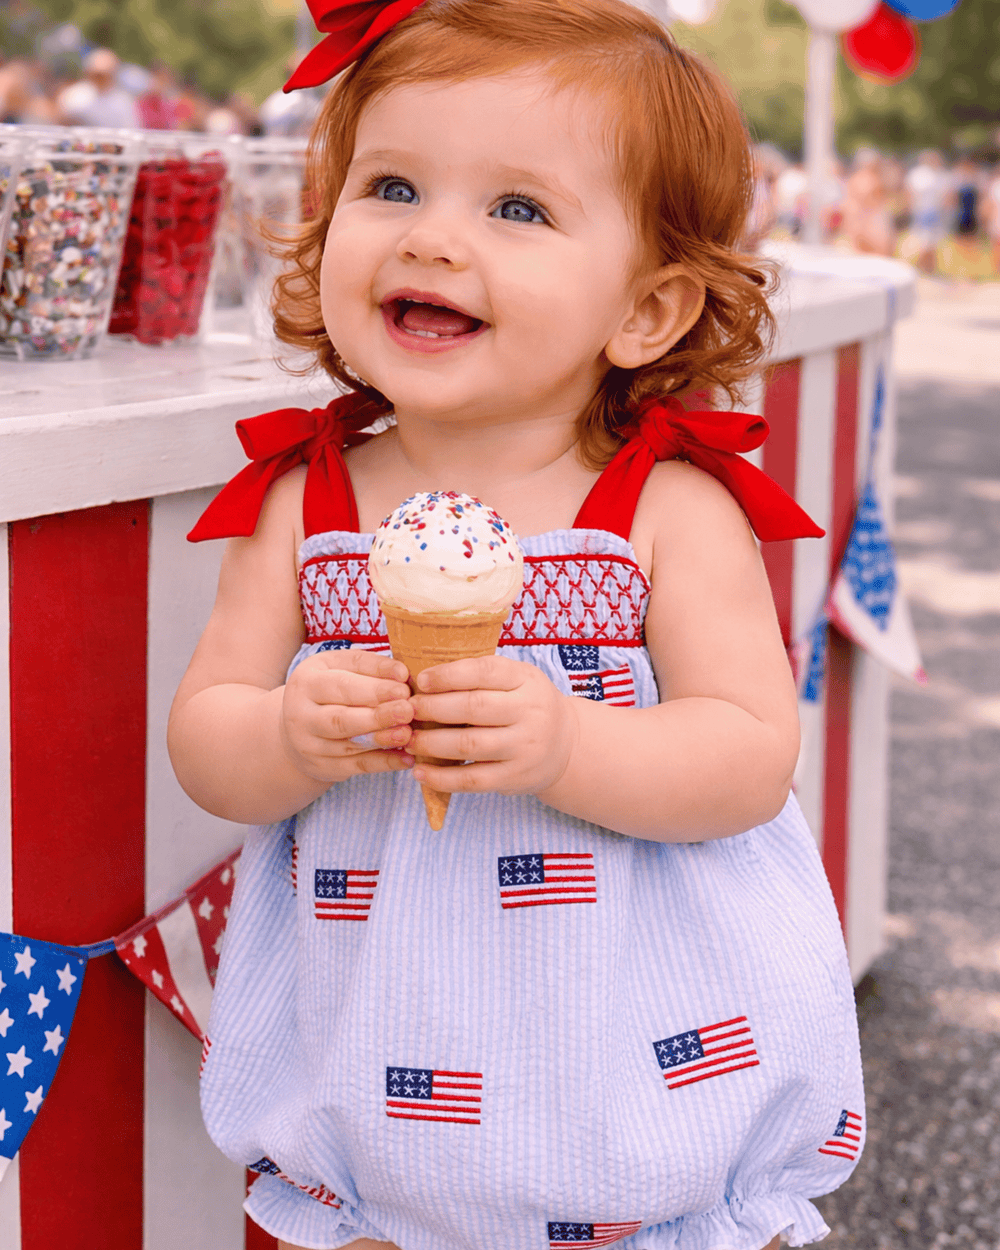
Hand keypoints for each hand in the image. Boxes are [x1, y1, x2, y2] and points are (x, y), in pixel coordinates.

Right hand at [280, 649, 414, 783]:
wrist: (298, 725)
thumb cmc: (329, 688)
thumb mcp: (340, 667)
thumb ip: (369, 667)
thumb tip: (402, 673)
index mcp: (305, 683)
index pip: (340, 685)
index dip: (373, 688)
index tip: (403, 688)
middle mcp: (301, 715)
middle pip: (341, 719)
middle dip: (377, 716)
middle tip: (408, 710)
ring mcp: (309, 745)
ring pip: (349, 745)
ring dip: (382, 740)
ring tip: (408, 733)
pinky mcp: (323, 767)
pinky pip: (357, 766)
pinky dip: (384, 763)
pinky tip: (406, 759)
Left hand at [408, 656, 576, 796]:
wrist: (566, 746)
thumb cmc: (526, 706)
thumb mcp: (517, 680)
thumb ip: (480, 676)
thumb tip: (425, 678)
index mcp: (526, 679)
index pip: (484, 672)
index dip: (448, 675)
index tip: (421, 680)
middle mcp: (530, 712)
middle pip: (473, 708)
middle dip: (433, 708)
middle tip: (407, 710)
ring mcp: (525, 747)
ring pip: (469, 745)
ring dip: (431, 743)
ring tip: (408, 739)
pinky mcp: (516, 778)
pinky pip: (473, 780)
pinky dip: (442, 778)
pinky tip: (421, 772)